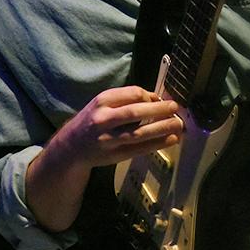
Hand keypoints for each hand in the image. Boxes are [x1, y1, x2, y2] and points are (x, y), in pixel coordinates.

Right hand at [51, 85, 181, 170]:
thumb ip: (124, 99)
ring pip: (139, 133)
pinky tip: (171, 139)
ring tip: (178, 125)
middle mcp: (103, 119)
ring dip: (162, 128)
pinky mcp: (115, 155)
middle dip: (159, 110)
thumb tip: (155, 98)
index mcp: (102, 101)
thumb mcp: (102, 104)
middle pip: (135, 112)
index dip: (149, 96)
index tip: (160, 99)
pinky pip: (140, 149)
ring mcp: (108, 139)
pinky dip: (157, 144)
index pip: (132, 93)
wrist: (71, 147)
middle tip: (175, 108)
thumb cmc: (92, 120)